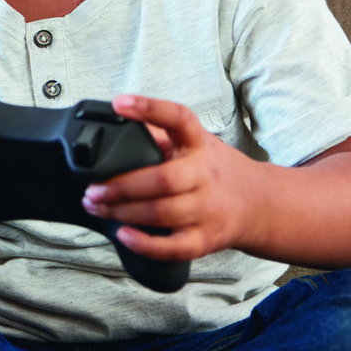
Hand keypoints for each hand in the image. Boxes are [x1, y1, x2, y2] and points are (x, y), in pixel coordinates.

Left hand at [80, 94, 255, 262]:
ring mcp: (208, 209)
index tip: (119, 103)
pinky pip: (175, 248)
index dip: (149, 108)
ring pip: (163, 212)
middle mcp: (206, 174)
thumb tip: (113, 121)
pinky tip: (123, 234)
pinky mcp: (206, 239)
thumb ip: (158, 133)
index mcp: (199, 144)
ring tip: (96, 206)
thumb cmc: (213, 170)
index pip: (178, 118)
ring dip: (123, 212)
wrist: (259, 204)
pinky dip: (146, 244)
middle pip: (163, 178)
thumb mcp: (194, 143)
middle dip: (121, 186)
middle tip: (91, 189)